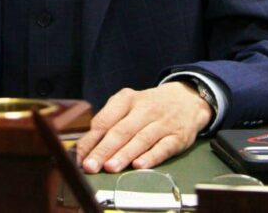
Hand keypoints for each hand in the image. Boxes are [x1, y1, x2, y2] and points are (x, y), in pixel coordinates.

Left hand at [74, 82, 212, 172]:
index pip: (105, 120)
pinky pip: (164, 147)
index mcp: (127, 99)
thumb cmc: (149, 106)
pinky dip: (151, 157)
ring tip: (110, 167)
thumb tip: (87, 147)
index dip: (91, 139)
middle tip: (91, 166)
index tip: (80, 156)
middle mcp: (145, 109)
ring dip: (124, 154)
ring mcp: (162, 123)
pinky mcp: (178, 137)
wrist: (187, 98)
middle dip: (104, 150)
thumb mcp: (128, 104)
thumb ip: (108, 122)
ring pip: (141, 139)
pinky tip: (139, 165)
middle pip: (122, 131)